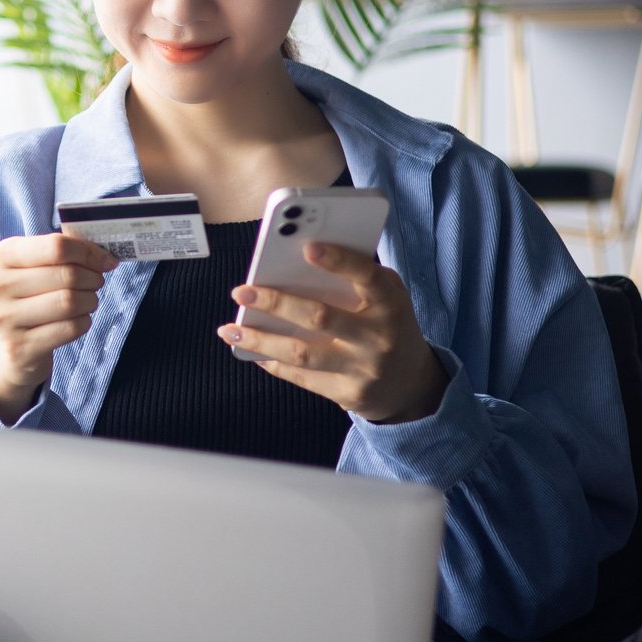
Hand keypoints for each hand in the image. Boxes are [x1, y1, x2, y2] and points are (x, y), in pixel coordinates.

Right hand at [0, 233, 118, 421]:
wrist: (3, 347)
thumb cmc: (25, 298)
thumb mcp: (31, 266)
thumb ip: (62, 252)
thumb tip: (103, 255)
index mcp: (0, 256)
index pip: (56, 247)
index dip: (88, 253)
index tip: (105, 260)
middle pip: (66, 275)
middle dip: (92, 278)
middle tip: (96, 282)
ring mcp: (3, 319)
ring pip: (70, 302)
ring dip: (90, 301)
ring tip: (87, 301)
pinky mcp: (18, 348)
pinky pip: (69, 328)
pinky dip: (83, 322)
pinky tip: (76, 320)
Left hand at [217, 242, 447, 423]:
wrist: (412, 384)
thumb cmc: (386, 324)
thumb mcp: (384, 298)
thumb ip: (351, 280)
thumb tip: (291, 265)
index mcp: (390, 302)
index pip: (367, 277)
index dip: (339, 261)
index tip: (307, 247)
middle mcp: (379, 336)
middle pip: (321, 317)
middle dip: (276, 303)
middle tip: (241, 292)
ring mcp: (363, 368)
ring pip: (302, 352)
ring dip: (260, 341)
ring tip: (229, 330)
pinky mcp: (348, 393)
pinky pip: (302, 377)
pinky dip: (272, 362)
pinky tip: (251, 350)